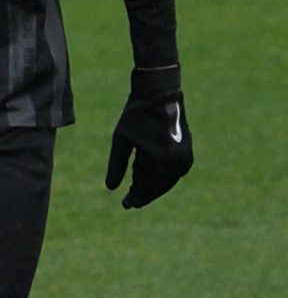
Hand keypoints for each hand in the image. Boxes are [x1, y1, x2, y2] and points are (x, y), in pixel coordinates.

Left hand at [106, 66, 192, 208]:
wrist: (160, 92)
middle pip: (158, 187)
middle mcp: (176, 162)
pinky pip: (172, 172)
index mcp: (160, 158)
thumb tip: (111, 188)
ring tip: (137, 190)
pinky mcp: (187, 153)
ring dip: (152, 186)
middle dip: (143, 193)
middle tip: (130, 201)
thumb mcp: (121, 138)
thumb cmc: (136, 113)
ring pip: (166, 181)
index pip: (147, 187)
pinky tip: (148, 177)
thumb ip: (117, 164)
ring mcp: (184, 158)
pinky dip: (161, 177)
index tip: (125, 204)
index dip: (135, 197)